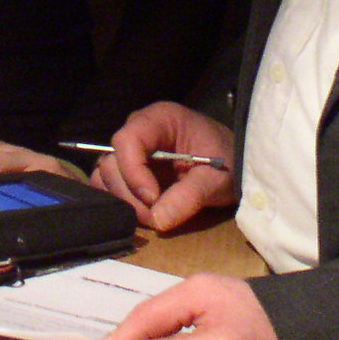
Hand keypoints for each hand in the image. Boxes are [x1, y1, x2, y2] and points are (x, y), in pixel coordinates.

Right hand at [92, 101, 236, 231]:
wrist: (232, 168)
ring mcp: (131, 151)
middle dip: (132, 195)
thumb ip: (190, 195)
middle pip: (112, 162)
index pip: (127, 140)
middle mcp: (139, 130)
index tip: (154, 199)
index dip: (133, 172)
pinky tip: (147, 212)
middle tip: (159, 217)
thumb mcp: (217, 178)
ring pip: (105, 177)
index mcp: (160, 119)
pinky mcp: (128, 170)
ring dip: (126, 202)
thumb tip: (160, 220)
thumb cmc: (228, 162)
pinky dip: (123, 203)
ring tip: (156, 217)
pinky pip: (110, 186)